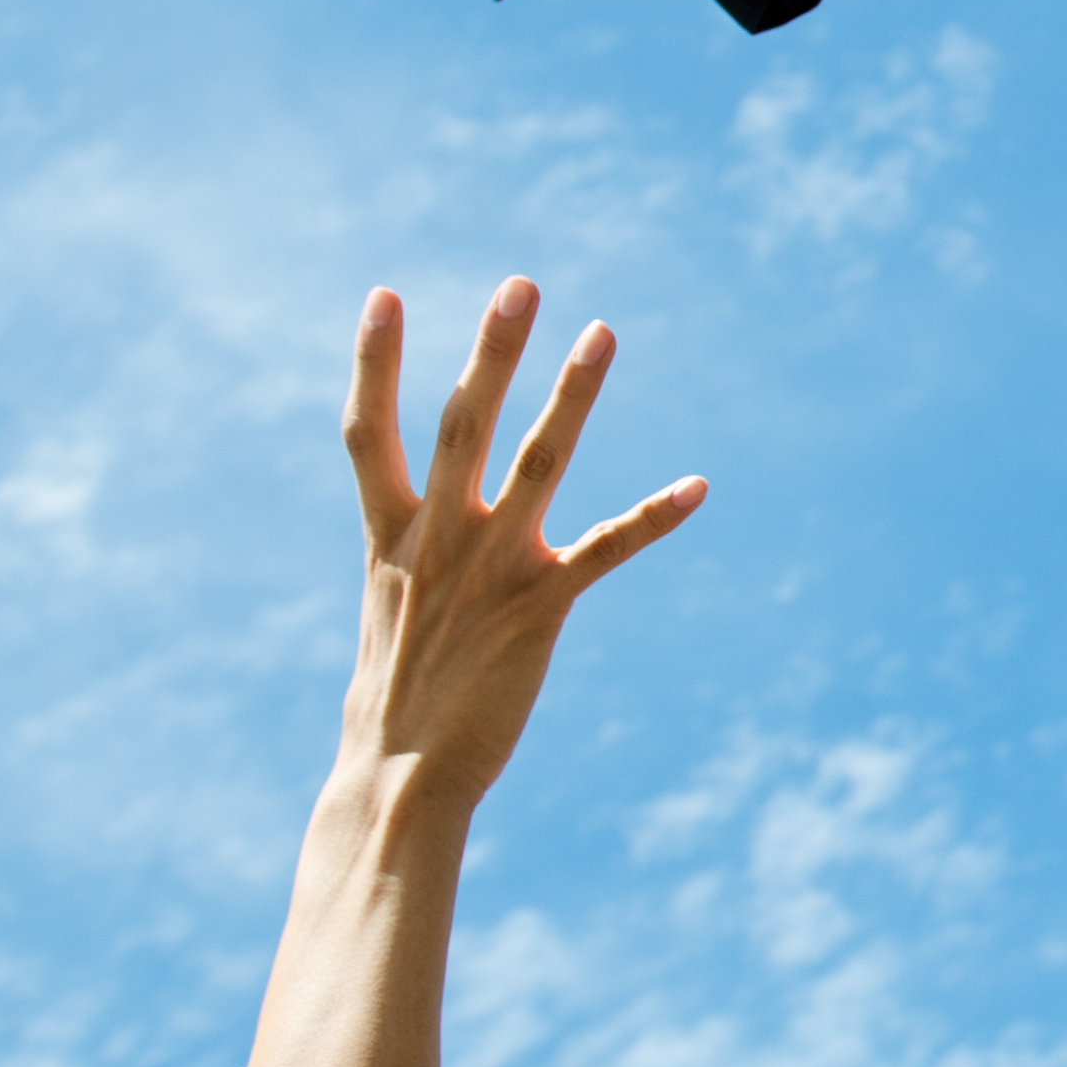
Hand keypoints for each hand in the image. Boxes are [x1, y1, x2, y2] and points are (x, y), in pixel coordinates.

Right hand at [335, 277, 704, 809]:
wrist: (398, 783)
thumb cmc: (395, 699)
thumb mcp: (389, 609)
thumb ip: (408, 556)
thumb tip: (410, 531)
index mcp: (390, 537)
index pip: (368, 433)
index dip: (374, 363)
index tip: (382, 295)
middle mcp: (439, 541)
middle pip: (463, 425)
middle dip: (492, 351)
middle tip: (520, 283)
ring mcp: (491, 572)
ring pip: (539, 464)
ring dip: (573, 394)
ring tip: (601, 330)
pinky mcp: (542, 611)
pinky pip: (606, 550)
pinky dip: (654, 516)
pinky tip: (699, 485)